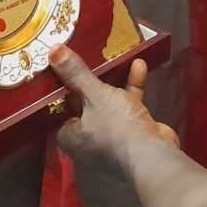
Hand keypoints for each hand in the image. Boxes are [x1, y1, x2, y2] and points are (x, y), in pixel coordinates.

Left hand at [51, 46, 177, 175]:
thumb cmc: (115, 127)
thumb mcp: (94, 95)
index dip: (62, 90)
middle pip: (85, 106)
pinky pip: (128, 107)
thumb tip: (53, 51)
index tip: (64, 68)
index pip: (59, 112)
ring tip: (115, 58)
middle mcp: (89, 143)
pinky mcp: (134, 135)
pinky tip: (138, 66)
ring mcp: (112, 140)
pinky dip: (132, 88)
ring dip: (114, 82)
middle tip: (89, 59)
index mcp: (72, 138)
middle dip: (91, 82)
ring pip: (109, 106)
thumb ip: (75, 74)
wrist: (152, 155)